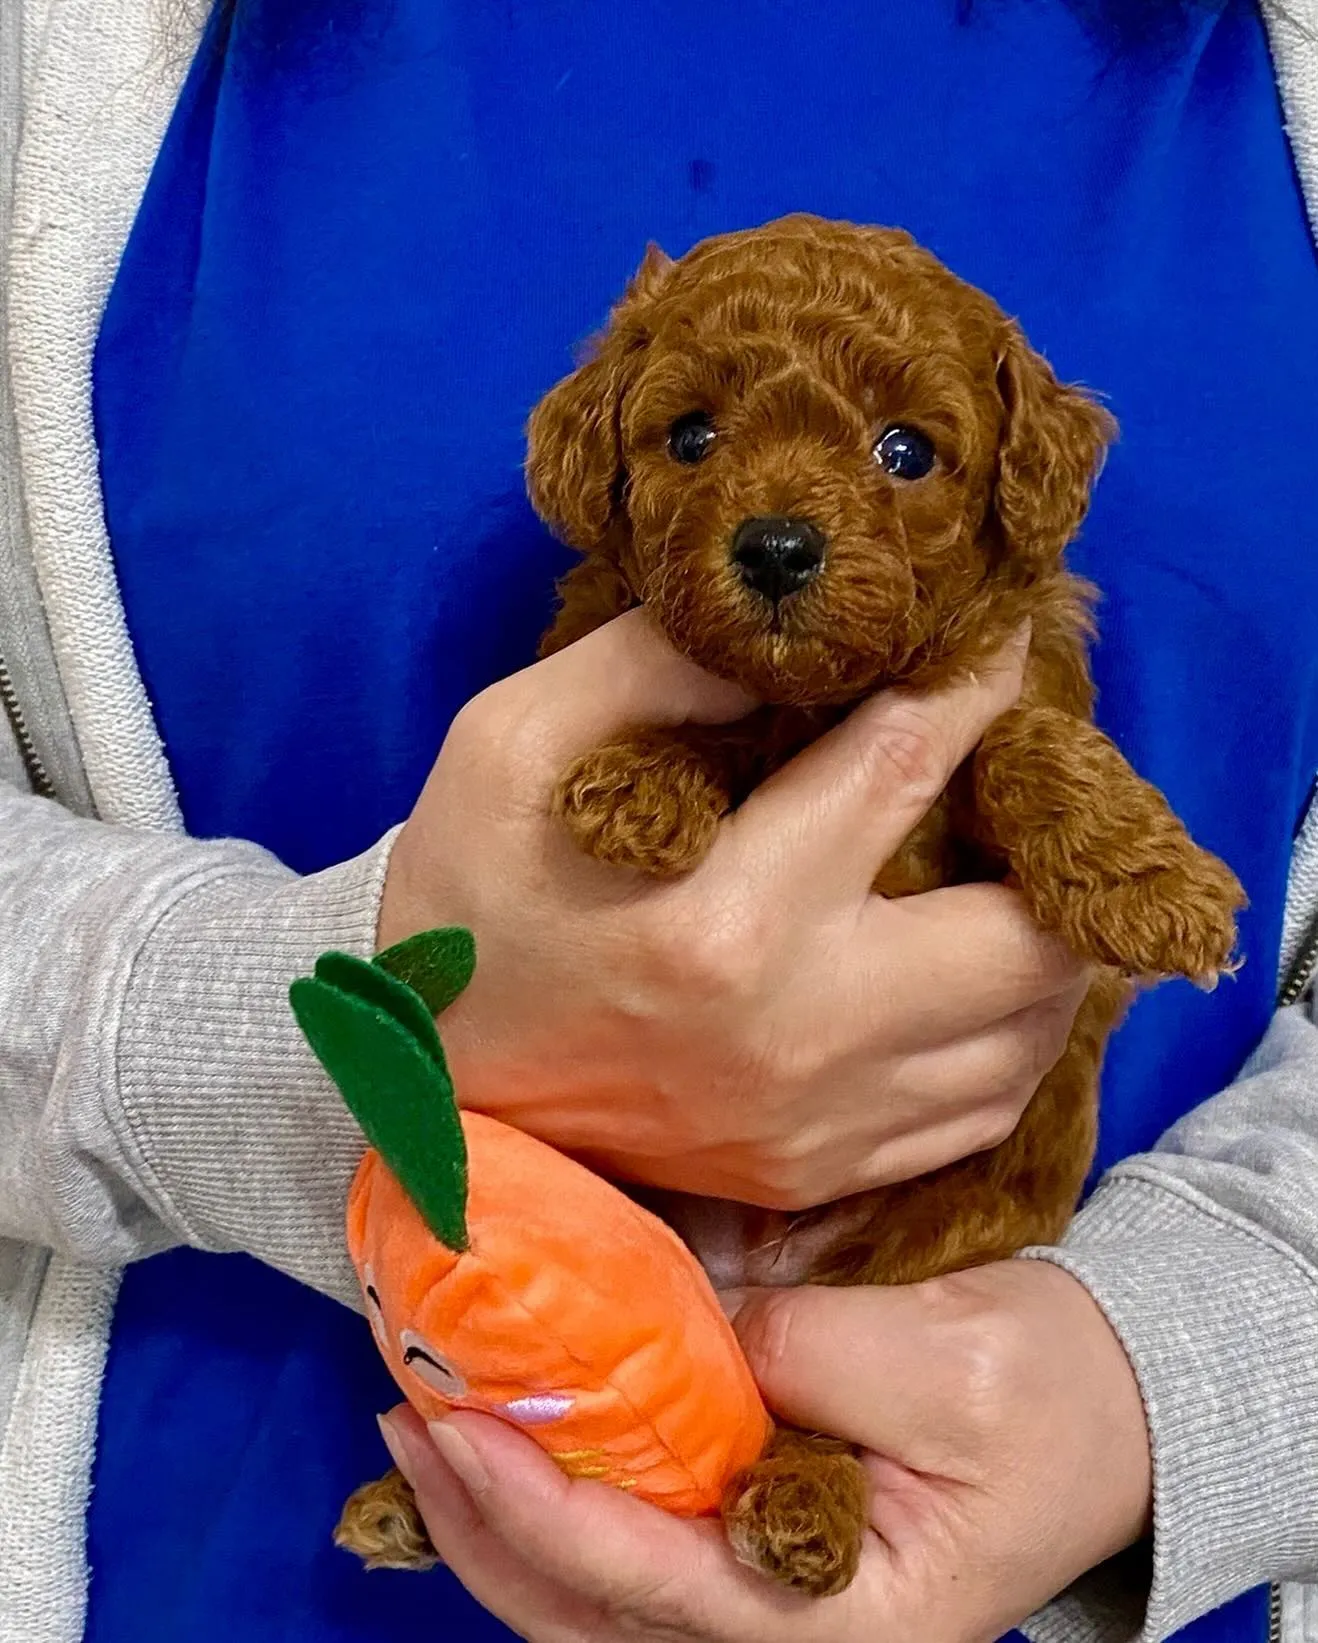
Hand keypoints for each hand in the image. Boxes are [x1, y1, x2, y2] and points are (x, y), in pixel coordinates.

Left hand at [375, 1260, 1150, 1642]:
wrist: (1113, 1413)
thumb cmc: (1046, 1399)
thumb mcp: (941, 1361)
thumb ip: (805, 1353)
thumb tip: (688, 1332)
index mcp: (835, 1627)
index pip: (645, 1582)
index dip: (534, 1506)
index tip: (454, 1427)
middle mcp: (784, 1637)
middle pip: (588, 1615)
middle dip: (480, 1524)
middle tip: (405, 1416)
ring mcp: (766, 1601)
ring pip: (592, 1599)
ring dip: (498, 1520)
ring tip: (427, 1427)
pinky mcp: (760, 1549)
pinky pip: (630, 1550)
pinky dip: (557, 1500)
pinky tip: (514, 1438)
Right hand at [380, 610, 1086, 1206]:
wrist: (416, 1074)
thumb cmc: (466, 897)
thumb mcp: (507, 745)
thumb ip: (646, 664)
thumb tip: (788, 640)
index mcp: (728, 915)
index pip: (905, 763)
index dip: (976, 682)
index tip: (1003, 637)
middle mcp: (801, 1032)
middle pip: (1026, 940)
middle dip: (1058, 854)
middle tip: (1033, 797)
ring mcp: (816, 1121)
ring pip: (1025, 1042)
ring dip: (1050, 954)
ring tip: (1018, 889)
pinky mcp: (810, 1171)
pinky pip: (976, 1117)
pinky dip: (1009, 1045)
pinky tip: (978, 992)